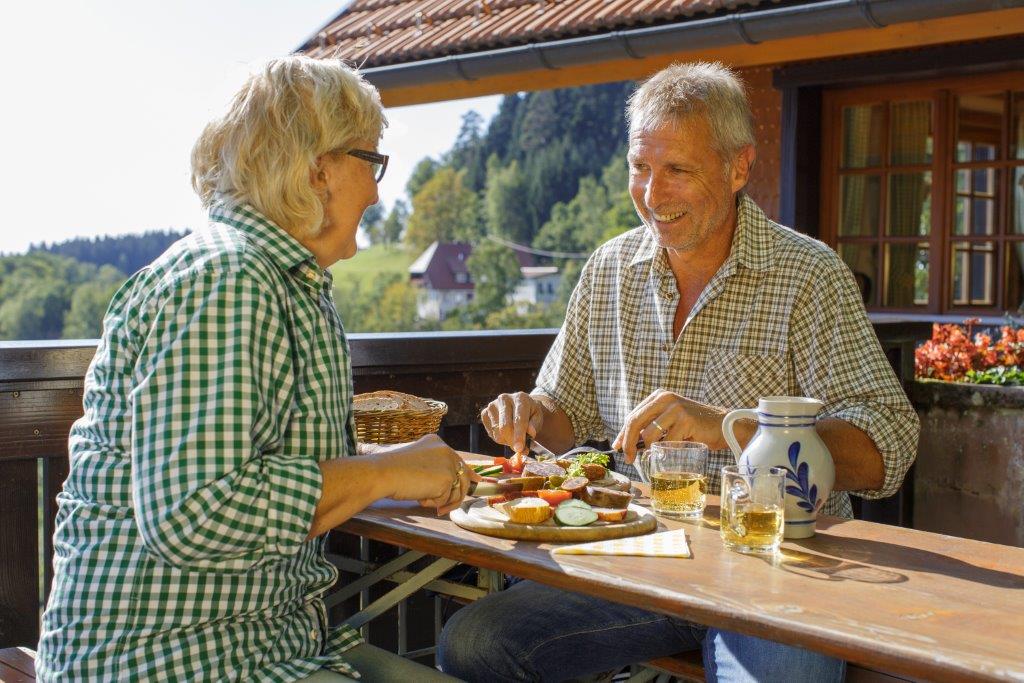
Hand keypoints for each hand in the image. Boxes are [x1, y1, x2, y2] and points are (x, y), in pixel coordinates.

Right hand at [377, 434, 488, 514]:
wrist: (384, 473)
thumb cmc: (392, 471)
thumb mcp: (417, 464)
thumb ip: (435, 469)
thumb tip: (451, 485)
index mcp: (437, 444)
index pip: (459, 461)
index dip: (469, 473)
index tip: (477, 481)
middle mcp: (446, 451)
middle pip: (462, 478)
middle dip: (455, 496)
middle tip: (443, 510)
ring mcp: (448, 465)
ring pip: (456, 492)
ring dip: (441, 501)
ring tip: (422, 498)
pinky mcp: (447, 479)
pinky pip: (445, 500)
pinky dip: (432, 503)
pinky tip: (419, 495)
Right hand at [480, 392, 543, 454]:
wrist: (520, 405)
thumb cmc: (530, 413)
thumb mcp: (537, 418)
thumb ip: (535, 425)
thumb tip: (530, 433)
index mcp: (520, 398)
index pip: (518, 420)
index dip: (519, 436)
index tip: (519, 449)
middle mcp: (504, 399)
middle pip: (505, 427)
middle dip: (512, 441)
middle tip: (519, 449)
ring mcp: (492, 405)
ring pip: (497, 433)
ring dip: (507, 441)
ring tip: (514, 436)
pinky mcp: (484, 413)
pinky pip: (491, 433)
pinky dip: (500, 439)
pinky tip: (506, 433)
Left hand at [612, 390, 726, 462]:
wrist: (722, 425)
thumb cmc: (693, 427)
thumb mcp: (669, 420)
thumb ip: (650, 426)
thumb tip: (625, 445)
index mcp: (658, 396)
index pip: (632, 416)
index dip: (623, 434)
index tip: (618, 448)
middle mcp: (665, 398)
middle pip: (635, 422)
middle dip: (628, 443)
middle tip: (628, 459)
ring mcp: (676, 408)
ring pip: (649, 434)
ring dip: (649, 449)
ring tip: (656, 455)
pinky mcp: (686, 420)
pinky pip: (667, 442)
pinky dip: (666, 452)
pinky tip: (672, 453)